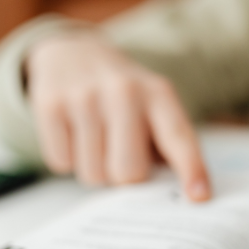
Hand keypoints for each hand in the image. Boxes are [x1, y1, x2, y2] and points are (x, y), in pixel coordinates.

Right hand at [25, 32, 210, 200]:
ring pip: (93, 174)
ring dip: (95, 169)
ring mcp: (84, 96)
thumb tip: (174, 196)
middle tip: (121, 156)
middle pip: (129, 172)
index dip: (191, 169)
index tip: (199, 196)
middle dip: (125, 178)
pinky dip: (67, 159)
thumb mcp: (154, 107)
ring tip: (96, 140)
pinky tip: (73, 133)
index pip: (179, 137)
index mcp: (158, 94)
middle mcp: (124, 91)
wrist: (72, 52)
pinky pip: (61, 164)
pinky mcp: (49, 104)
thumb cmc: (123, 97)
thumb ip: (168, 147)